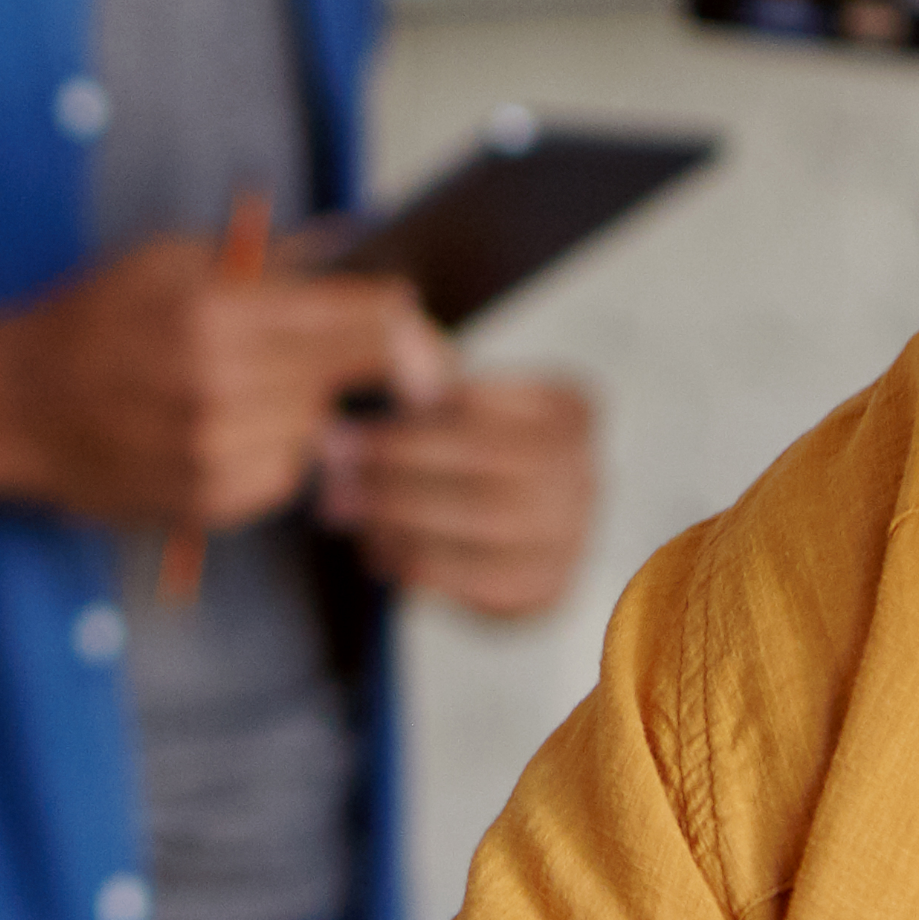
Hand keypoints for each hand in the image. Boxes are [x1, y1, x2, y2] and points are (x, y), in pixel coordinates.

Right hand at [0, 234, 446, 534]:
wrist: (13, 404)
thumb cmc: (90, 321)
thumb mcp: (168, 259)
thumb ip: (263, 259)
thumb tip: (351, 239)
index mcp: (215, 314)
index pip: (354, 319)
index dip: (397, 316)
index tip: (411, 314)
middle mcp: (219, 387)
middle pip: (345, 376)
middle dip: (357, 359)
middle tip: (352, 347)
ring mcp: (212, 451)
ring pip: (318, 426)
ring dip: (309, 404)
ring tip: (263, 383)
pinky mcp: (205, 500)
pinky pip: (284, 473)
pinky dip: (276, 448)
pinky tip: (236, 425)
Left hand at [319, 370, 597, 619]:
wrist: (494, 536)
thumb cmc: (457, 449)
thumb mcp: (440, 402)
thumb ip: (421, 369)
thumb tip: (395, 331)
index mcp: (570, 408)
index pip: (485, 405)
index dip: (409, 420)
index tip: (344, 426)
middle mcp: (587, 470)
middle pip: (488, 460)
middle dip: (397, 464)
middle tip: (331, 467)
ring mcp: (576, 534)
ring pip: (484, 521)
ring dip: (400, 514)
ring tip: (341, 507)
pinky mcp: (549, 588)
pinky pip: (481, 580)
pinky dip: (420, 563)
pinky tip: (374, 548)